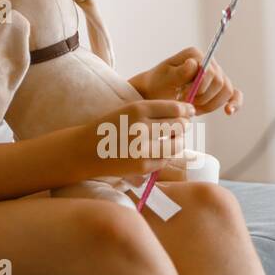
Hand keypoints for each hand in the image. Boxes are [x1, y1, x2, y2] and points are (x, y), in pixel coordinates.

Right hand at [69, 99, 194, 179]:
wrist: (85, 150)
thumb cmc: (109, 127)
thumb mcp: (128, 111)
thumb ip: (155, 110)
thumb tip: (187, 113)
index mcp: (138, 109)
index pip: (175, 109)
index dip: (186, 111)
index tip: (189, 112)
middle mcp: (141, 127)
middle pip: (180, 126)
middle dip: (182, 126)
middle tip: (178, 127)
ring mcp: (142, 148)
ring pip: (177, 144)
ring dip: (177, 142)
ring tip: (169, 140)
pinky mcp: (142, 166)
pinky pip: (165, 160)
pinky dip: (164, 156)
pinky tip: (153, 152)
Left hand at [129, 47, 242, 115]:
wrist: (155, 95)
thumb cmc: (157, 86)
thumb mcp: (163, 80)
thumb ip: (179, 73)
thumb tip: (194, 63)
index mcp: (194, 55)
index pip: (210, 71)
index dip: (200, 87)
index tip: (183, 95)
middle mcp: (208, 62)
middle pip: (220, 82)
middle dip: (204, 97)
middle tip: (187, 102)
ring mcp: (216, 75)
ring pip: (227, 90)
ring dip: (211, 103)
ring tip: (193, 107)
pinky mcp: (219, 88)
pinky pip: (235, 94)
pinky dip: (235, 103)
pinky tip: (228, 111)